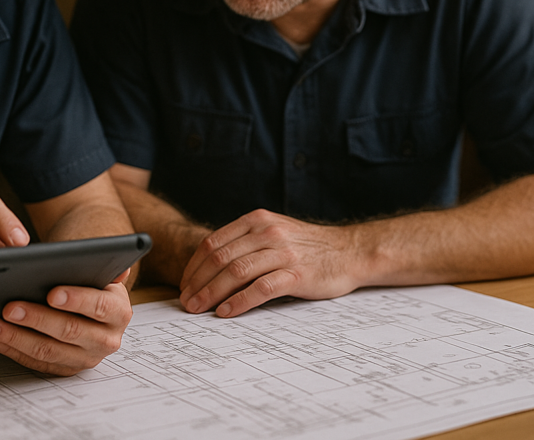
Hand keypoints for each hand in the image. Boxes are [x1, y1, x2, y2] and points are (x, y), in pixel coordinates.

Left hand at [0, 269, 132, 375]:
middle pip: (69, 331)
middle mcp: (106, 339)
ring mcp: (85, 358)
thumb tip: (98, 254)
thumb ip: (97, 261)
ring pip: (48, 351)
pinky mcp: (64, 369)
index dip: (76, 300)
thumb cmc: (88, 280)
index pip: (99, 307)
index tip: (51, 293)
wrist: (90, 301)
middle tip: (9, 307)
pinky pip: (35, 363)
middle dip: (36, 319)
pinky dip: (11, 349)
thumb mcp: (98, 269)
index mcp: (118, 311)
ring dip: (15, 337)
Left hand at [179, 209, 358, 317]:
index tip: (184, 284)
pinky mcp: (297, 274)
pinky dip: (239, 301)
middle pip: (220, 258)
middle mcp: (266, 232)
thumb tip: (209, 267)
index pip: (213, 242)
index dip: (193, 265)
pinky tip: (226, 312)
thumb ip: (245, 242)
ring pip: (236, 272)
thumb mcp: (274, 231)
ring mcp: (282, 252)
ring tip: (198, 308)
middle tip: (185, 301)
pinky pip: (261, 288)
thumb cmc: (307, 247)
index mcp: (256, 221)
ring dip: (211, 293)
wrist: (349, 251)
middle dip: (197, 282)